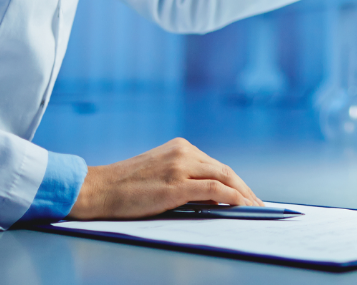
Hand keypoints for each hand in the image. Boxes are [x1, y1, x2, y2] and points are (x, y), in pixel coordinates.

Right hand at [67, 138, 262, 219]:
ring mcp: (180, 166)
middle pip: (225, 170)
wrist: (99, 188)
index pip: (216, 165)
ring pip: (224, 177)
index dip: (235, 181)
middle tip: (257, 204)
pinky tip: (240, 205)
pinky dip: (231, 197)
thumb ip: (184, 177)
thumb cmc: (126, 187)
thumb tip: (213, 197)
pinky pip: (214, 189)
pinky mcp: (176, 184)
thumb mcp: (159, 173)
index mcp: (180, 147)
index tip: (247, 195)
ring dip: (243, 194)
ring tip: (253, 209)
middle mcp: (184, 152)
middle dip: (244, 188)